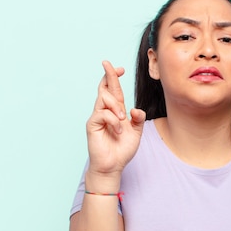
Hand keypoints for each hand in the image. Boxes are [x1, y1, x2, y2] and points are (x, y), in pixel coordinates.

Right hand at [86, 61, 145, 175]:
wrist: (113, 166)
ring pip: (103, 99)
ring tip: (122, 118)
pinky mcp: (92, 125)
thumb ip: (138, 119)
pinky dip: (113, 120)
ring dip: (115, 106)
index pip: (114, 91)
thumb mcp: (136, 132)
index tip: (120, 68)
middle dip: (108, 75)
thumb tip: (135, 109)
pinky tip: (118, 130)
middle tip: (109, 64)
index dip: (115, 78)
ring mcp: (97, 118)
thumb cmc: (122, 149)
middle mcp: (105, 112)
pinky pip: (102, 114)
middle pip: (105, 89)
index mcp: (115, 111)